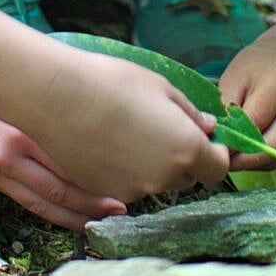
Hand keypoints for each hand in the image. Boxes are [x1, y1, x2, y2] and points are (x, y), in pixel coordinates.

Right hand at [0, 88, 126, 232]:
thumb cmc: (4, 85)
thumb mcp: (34, 94)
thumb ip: (64, 113)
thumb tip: (109, 130)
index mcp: (22, 130)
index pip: (68, 164)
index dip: (99, 181)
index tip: (126, 186)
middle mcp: (7, 154)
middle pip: (58, 190)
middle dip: (92, 205)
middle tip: (122, 210)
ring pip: (43, 204)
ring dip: (74, 217)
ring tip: (102, 221)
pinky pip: (27, 202)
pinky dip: (52, 212)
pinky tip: (72, 216)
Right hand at [27, 52, 229, 201]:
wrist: (57, 97)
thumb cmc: (112, 82)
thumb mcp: (160, 87)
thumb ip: (189, 113)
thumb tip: (207, 127)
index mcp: (186, 150)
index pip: (218, 169)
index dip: (213, 154)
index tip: (202, 139)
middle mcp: (163, 178)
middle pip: (185, 178)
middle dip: (180, 159)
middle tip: (158, 129)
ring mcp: (131, 190)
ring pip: (152, 182)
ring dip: (149, 166)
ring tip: (125, 132)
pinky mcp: (103, 193)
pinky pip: (124, 186)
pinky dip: (122, 171)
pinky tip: (105, 144)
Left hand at [218, 37, 275, 170]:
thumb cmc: (254, 68)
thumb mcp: (233, 79)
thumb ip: (226, 110)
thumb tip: (219, 143)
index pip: (256, 123)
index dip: (234, 140)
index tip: (215, 147)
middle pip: (274, 146)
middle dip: (245, 159)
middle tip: (223, 160)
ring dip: (254, 162)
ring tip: (234, 155)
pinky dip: (264, 161)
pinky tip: (250, 151)